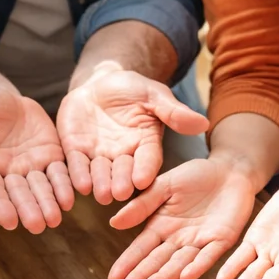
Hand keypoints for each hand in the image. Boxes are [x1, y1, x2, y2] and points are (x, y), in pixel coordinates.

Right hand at [0, 87, 73, 232]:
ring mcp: (30, 167)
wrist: (4, 98)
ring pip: (41, 187)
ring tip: (56, 218)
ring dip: (48, 202)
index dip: (0, 205)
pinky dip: (65, 185)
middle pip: (19, 194)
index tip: (9, 222)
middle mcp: (8, 173)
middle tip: (39, 225)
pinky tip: (72, 197)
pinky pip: (59, 173)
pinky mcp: (50, 157)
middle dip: (29, 208)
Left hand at [56, 64, 206, 203]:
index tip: (144, 180)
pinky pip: (76, 165)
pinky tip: (78, 185)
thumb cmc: (132, 89)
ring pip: (100, 173)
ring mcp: (99, 155)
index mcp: (145, 144)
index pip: (147, 160)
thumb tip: (202, 123)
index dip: (145, 170)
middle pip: (123, 172)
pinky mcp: (76, 151)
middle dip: (121, 182)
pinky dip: (77, 175)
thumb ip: (173, 111)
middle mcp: (123, 155)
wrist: (99, 84)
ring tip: (101, 194)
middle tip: (120, 193)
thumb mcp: (154, 95)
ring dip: (100, 184)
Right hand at [107, 156, 257, 278]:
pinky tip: (184, 277)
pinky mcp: (221, 240)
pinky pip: (208, 256)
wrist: (230, 170)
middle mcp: (178, 239)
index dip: (127, 264)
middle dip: (139, 277)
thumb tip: (114, 223)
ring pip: (178, 263)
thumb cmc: (196, 176)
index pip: (140, 249)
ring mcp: (199, 242)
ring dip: (163, 277)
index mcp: (161, 226)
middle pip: (156, 261)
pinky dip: (197, 267)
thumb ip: (142, 205)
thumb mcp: (164, 185)